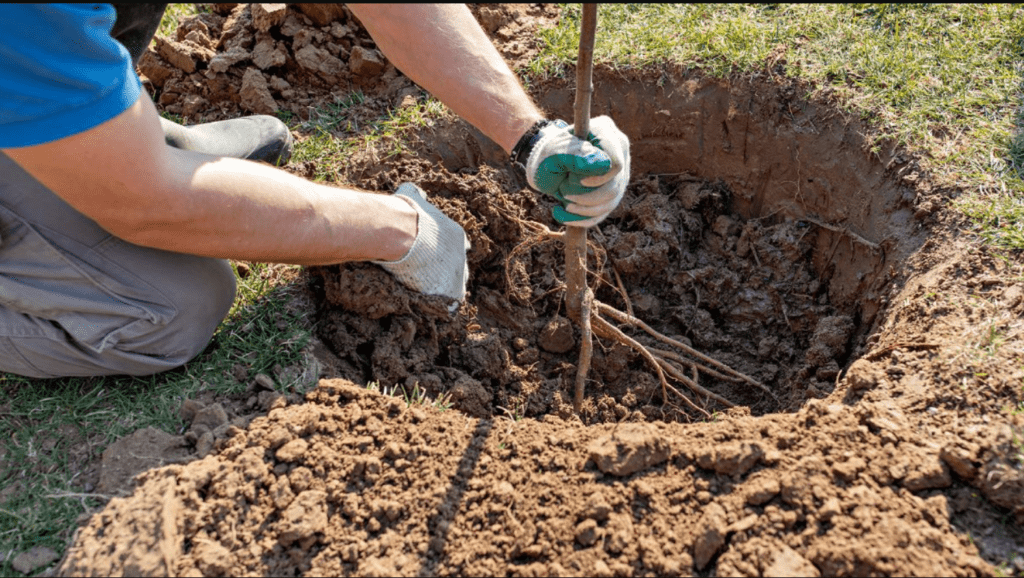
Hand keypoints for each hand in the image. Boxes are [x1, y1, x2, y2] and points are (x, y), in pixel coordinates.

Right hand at [373, 183, 469, 309]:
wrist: (402, 234)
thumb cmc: (404, 214)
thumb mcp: (412, 197)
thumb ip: (415, 195)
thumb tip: (410, 189)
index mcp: (456, 234)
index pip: (457, 247)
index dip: (443, 254)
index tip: (432, 257)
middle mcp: (462, 254)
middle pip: (458, 268)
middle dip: (446, 272)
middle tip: (428, 278)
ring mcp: (459, 273)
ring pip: (456, 286)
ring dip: (443, 290)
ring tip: (429, 294)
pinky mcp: (452, 290)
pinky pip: (450, 303)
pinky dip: (441, 306)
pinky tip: (430, 305)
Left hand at [521, 116, 630, 226]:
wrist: (546, 162)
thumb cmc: (549, 152)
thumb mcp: (556, 150)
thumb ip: (577, 154)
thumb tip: (603, 164)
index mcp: (606, 132)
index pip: (616, 164)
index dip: (599, 179)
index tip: (578, 182)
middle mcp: (618, 150)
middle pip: (616, 185)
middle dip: (589, 198)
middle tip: (564, 196)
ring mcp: (619, 172)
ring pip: (612, 201)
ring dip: (585, 210)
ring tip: (564, 206)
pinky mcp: (613, 190)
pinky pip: (605, 211)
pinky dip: (585, 219)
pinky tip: (566, 215)